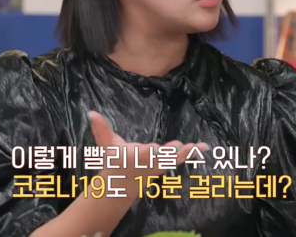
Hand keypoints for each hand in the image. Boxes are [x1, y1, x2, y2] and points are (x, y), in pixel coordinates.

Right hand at [88, 111, 207, 182]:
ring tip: (194, 147)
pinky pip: (180, 159)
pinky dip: (192, 153)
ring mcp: (158, 166)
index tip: (153, 150)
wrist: (121, 184)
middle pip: (158, 159)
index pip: (138, 155)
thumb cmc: (113, 161)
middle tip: (177, 149)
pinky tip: (204, 146)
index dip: (146, 153)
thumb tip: (91, 112)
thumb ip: (101, 129)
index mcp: (131, 158)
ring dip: (184, 154)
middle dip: (167, 155)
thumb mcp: (105, 146)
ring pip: (172, 160)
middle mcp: (146, 164)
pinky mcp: (166, 165)